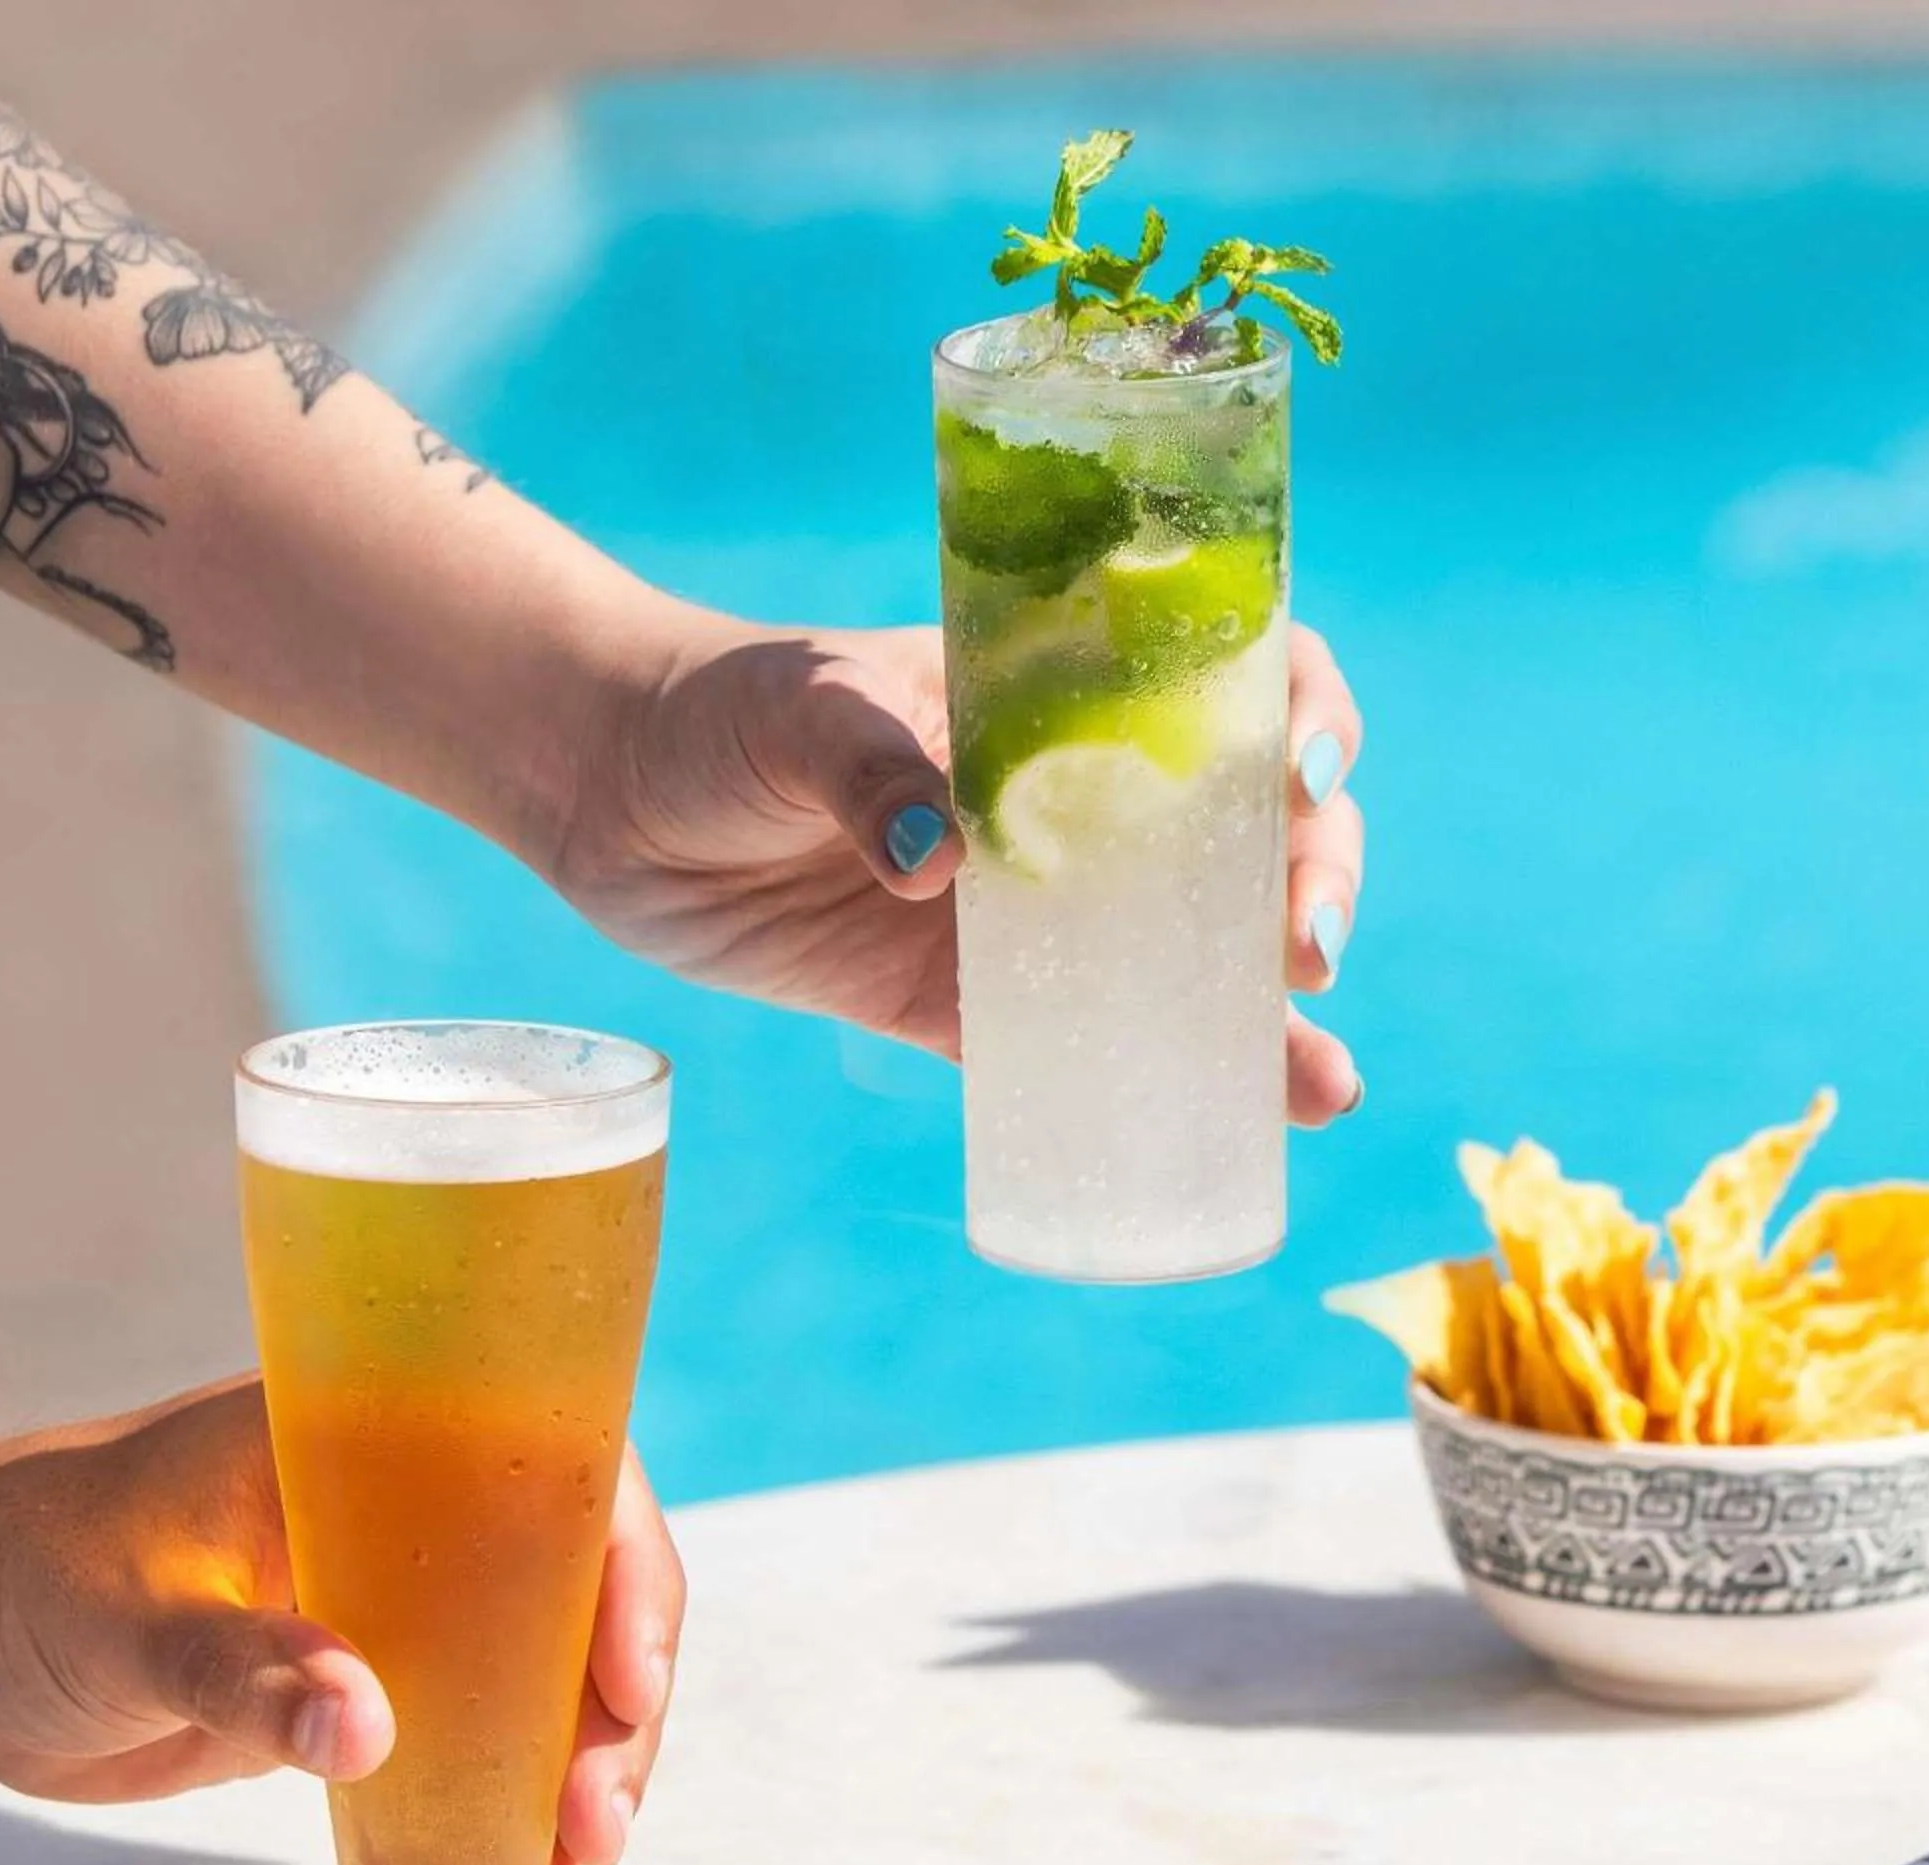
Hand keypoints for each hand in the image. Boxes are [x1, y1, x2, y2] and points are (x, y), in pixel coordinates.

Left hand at [0, 1376, 681, 1864]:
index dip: (618, 1565)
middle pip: (581, 1585)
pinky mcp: (383, 1678)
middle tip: (595, 1820)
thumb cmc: (16, 1574)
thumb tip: (370, 1730)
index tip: (628, 1680)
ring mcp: (408, 1595)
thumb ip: (242, 1666)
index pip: (553, 1468)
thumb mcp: (121, 1617)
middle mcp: (417, 1503)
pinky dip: (524, 1810)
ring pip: (554, 1672)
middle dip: (614, 1707)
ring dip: (586, 1774)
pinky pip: (492, 1734)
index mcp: (374, 1433)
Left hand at [554, 613, 1366, 1121]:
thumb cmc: (717, 710)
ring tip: (1322, 1080)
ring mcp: (1035, 909)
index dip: (1306, 714)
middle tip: (1307, 946)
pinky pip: (1087, 1054)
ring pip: (1194, 956)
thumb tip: (939, 860)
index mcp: (1066, 692)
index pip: (1234, 678)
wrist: (606, 794)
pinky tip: (1251, 1123)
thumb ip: (869, 763)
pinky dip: (1169, 1089)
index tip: (1309, 771)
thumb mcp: (797, 706)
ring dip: (1276, 1015)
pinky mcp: (965, 1005)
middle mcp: (1082, 800)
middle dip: (1314, 882)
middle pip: (1251, 828)